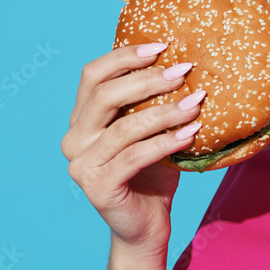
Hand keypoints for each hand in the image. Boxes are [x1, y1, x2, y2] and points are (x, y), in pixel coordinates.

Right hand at [61, 42, 203, 253]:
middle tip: (183, 71)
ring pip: (124, 127)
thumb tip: (184, 60)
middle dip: (148, 79)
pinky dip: (166, 142)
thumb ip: (153, 101)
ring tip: (196, 102)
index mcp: (82, 118)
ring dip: (165, 112)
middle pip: (105, 96)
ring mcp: (81, 165)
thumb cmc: (153, 171)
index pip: (93, 75)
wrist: (147, 224)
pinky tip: (191, 133)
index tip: (162, 46)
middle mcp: (74, 139)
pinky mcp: (97, 187)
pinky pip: (135, 156)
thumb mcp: (152, 129)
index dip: (125, 56)